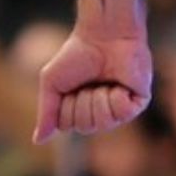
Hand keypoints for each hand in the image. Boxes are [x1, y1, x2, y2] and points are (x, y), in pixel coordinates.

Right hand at [33, 29, 151, 142]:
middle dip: (82, 101)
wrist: (102, 34)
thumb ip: (46, 113)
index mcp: (79, 109)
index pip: (68, 125)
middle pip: (85, 127)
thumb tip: (37, 141)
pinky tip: (118, 83)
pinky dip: (116, 96)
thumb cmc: (76, 54)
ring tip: (104, 81)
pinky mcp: (138, 102)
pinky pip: (123, 114)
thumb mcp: (52, 83)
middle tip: (88, 81)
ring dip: (98, 97)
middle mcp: (100, 112)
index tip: (70, 84)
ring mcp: (120, 109)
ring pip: (104, 122)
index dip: (65, 105)